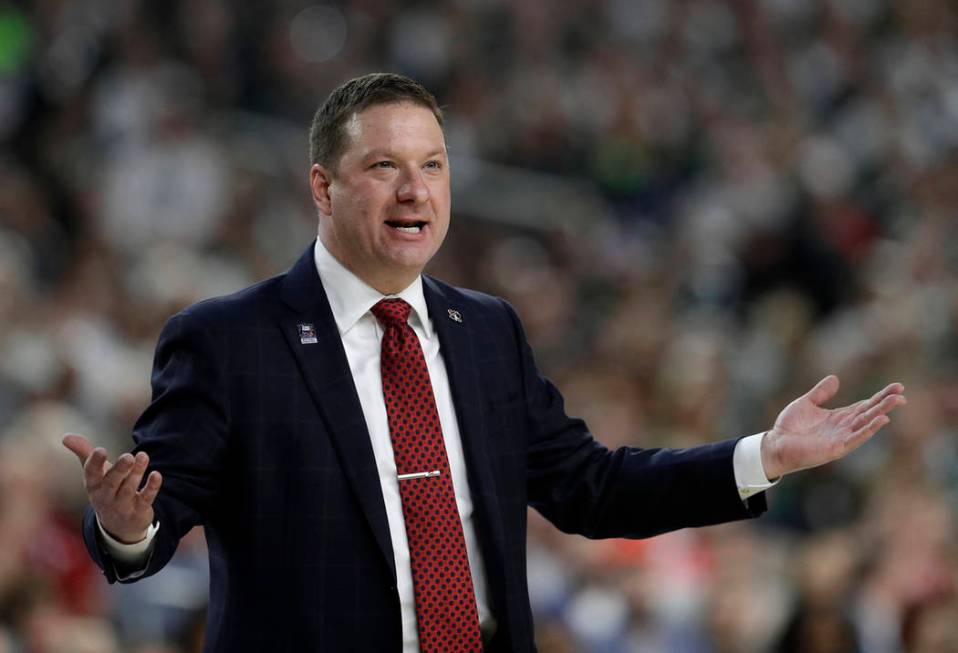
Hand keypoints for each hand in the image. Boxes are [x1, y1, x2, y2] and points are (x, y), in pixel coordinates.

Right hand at [62, 434, 162, 543]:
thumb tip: (65, 437)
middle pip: (112, 483)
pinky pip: (146, 499)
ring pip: (129, 489)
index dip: (95, 463)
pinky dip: (151, 487)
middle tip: (128, 456)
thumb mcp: (95, 474)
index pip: (91, 474)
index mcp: (93, 486)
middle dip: (119, 469)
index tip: (100, 450)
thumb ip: (84, 453)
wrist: (119, 526)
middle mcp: (106, 497)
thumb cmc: (106, 490)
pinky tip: (156, 475)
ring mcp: (123, 505)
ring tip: (143, 456)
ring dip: (137, 473)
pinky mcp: (139, 510)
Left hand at [761, 375, 905, 479]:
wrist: (776, 444)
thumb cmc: (790, 427)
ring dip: (881, 413)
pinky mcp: (836, 448)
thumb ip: (821, 392)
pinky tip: (882, 420)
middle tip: (902, 394)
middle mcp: (844, 427)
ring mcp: (842, 438)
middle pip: (869, 413)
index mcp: (839, 417)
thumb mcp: (806, 403)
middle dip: (886, 403)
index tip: (897, 387)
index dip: (880, 397)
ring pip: (866, 423)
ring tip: (896, 401)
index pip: (865, 405)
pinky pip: (856, 437)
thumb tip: (835, 378)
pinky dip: (869, 429)